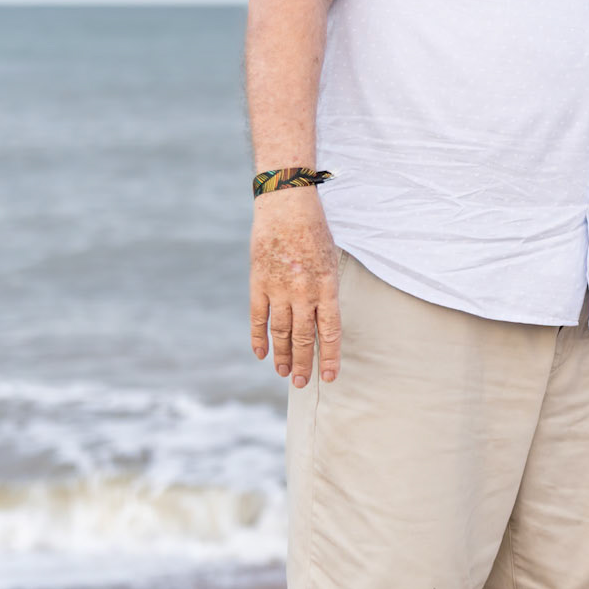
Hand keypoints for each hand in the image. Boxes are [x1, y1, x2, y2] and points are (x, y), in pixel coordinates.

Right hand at [250, 187, 341, 385]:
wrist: (286, 206)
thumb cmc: (313, 232)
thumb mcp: (330, 261)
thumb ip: (326, 292)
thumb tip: (323, 322)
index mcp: (326, 287)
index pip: (330, 331)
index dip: (330, 357)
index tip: (330, 376)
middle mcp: (304, 292)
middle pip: (304, 337)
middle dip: (304, 363)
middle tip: (302, 383)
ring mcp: (279, 289)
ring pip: (281, 332)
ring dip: (283, 356)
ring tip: (284, 373)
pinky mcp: (258, 283)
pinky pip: (258, 317)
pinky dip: (259, 338)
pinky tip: (261, 354)